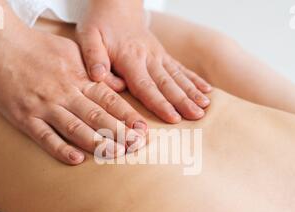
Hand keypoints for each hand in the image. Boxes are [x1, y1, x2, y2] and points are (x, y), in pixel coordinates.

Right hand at [0, 24, 146, 164]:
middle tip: (137, 145)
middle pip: (97, 115)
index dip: (128, 116)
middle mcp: (65, 92)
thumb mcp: (73, 51)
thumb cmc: (38, 47)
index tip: (144, 129)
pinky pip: (44, 136)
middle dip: (119, 131)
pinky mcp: (24, 116)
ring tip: (116, 153)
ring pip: (75, 127)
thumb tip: (118, 85)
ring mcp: (44, 105)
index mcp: (79, 78)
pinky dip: (60, 148)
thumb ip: (95, 70)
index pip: (109, 100)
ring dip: (96, 141)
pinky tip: (76, 159)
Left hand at [76, 0, 211, 123]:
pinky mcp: (163, 55)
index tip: (173, 118)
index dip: (159, 103)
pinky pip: (181, 68)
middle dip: (183, 101)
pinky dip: (195, 80)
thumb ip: (93, 57)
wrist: (115, 5)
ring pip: (178, 77)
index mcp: (129, 58)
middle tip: (197, 116)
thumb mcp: (88, 37)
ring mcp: (158, 55)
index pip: (145, 85)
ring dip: (192, 92)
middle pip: (167, 83)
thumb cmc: (99, 24)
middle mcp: (148, 57)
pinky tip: (207, 91)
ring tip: (206, 107)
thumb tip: (99, 77)